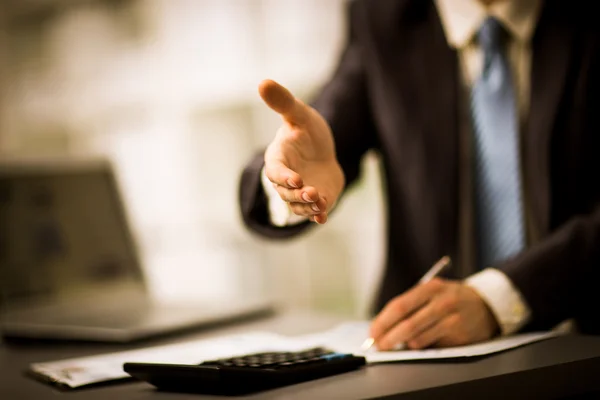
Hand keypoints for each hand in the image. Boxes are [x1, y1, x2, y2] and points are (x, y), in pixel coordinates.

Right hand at [259, 79, 344, 223]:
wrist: (322, 150)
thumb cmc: (306, 131)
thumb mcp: (299, 115)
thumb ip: (283, 102)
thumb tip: (263, 82)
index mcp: (278, 158)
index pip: (275, 170)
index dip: (283, 176)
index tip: (296, 179)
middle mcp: (285, 179)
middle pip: (285, 192)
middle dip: (298, 195)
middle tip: (312, 193)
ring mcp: (299, 193)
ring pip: (298, 205)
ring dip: (308, 206)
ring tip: (320, 203)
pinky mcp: (314, 201)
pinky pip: (312, 212)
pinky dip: (317, 215)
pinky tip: (323, 217)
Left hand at [369, 278, 498, 349]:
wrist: (487, 305)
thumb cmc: (451, 298)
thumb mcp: (433, 291)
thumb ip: (411, 305)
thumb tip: (384, 326)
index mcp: (431, 288)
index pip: (399, 306)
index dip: (382, 322)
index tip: (372, 333)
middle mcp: (442, 302)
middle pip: (407, 325)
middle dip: (389, 339)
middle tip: (379, 346)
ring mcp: (452, 320)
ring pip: (418, 339)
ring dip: (406, 344)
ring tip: (403, 342)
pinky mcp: (460, 337)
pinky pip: (433, 347)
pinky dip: (423, 347)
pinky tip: (424, 342)